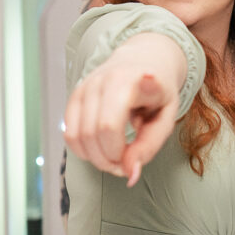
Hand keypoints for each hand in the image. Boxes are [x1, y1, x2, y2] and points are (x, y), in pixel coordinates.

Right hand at [63, 37, 182, 184]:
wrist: (144, 59)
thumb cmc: (158, 91)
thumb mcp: (166, 117)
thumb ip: (149, 146)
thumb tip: (130, 174)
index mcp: (128, 81)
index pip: (108, 126)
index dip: (116, 152)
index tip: (132, 162)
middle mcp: (101, 80)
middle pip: (91, 135)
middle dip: (107, 160)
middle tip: (125, 165)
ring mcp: (84, 86)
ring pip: (76, 136)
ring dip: (95, 158)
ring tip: (115, 158)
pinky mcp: (74, 95)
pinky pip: (69, 133)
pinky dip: (84, 149)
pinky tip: (102, 147)